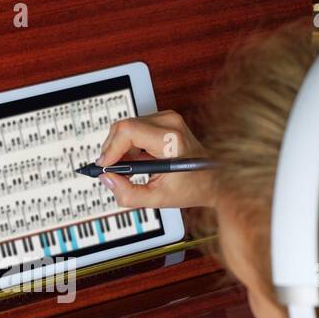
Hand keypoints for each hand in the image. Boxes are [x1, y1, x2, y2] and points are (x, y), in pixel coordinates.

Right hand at [97, 110, 214, 209]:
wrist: (214, 178)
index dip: (110, 149)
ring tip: (129, 170)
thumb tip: (107, 179)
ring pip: (126, 127)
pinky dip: (129, 146)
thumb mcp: (158, 198)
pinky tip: (137, 162)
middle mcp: (169, 122)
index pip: (128, 131)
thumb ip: (128, 194)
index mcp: (171, 140)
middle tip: (113, 172)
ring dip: (120, 149)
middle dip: (112, 150)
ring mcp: (167, 118)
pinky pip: (134, 128)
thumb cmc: (193, 187)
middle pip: (123, 126)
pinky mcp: (163, 120)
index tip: (104, 167)